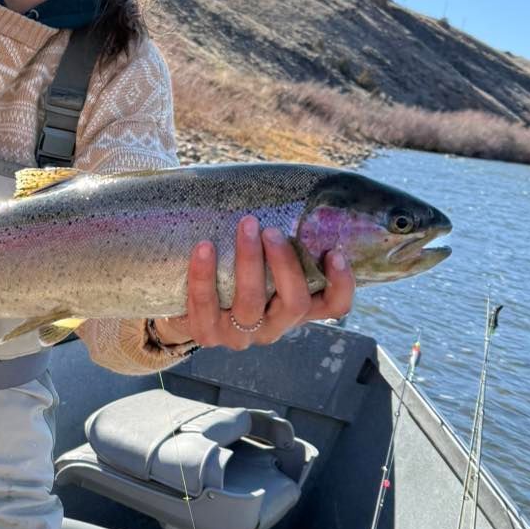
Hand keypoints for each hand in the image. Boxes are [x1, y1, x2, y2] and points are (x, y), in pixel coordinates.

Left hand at [152, 217, 354, 351]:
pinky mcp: (208, 335)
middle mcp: (274, 327)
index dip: (341, 285)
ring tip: (245, 226)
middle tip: (271, 231)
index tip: (334, 252)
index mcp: (294, 309)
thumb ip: (277, 243)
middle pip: (295, 303)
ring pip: (251, 303)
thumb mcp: (261, 263)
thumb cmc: (233, 273)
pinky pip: (205, 307)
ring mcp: (241, 336)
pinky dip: (204, 276)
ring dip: (248, 261)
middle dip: (285, 264)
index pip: (334, 307)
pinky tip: (204, 247)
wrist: (188, 305)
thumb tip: (289, 192)